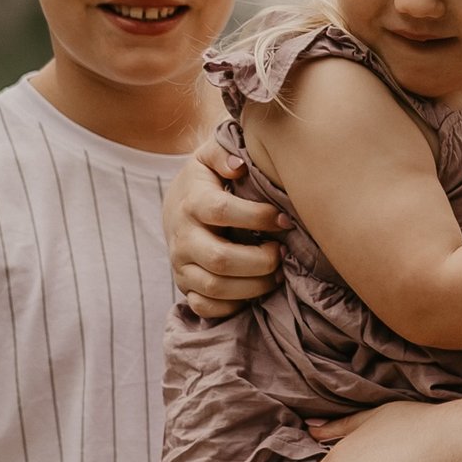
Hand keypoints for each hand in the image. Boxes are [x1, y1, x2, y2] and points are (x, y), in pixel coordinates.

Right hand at [165, 142, 282, 315]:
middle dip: (260, 261)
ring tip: (276, 273)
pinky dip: (234, 305)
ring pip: (215, 288)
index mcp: (192, 202)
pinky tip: (255, 289)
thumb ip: (224, 153)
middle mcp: (182, 237)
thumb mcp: (210, 156)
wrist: (176, 204)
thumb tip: (239, 166)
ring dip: (254, 285)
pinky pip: (206, 307)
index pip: (222, 213)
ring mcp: (181, 265)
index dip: (258, 218)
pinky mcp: (185, 286)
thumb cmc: (207, 180)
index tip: (285, 220)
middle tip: (282, 252)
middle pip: (220, 260)